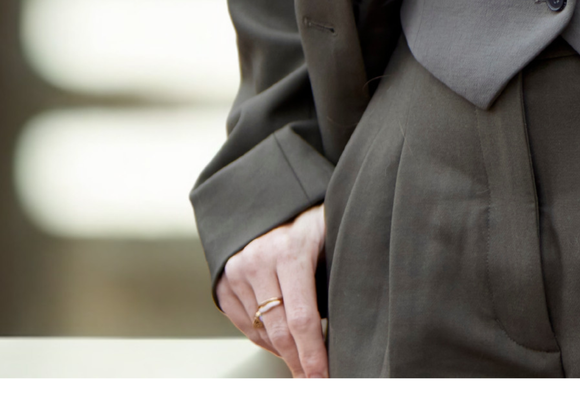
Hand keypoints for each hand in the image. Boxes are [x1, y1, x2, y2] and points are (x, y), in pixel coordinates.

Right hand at [215, 205, 327, 377]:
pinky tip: (282, 338)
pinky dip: (265, 338)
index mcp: (291, 250)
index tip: (323, 378)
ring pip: (261, 332)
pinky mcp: (224, 280)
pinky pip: (244, 325)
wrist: (280, 198)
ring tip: (304, 355)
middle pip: (279, 331)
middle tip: (315, 381)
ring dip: (284, 350)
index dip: (314, 355)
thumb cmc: (317, 222)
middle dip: (299, 363)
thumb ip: (338, 277)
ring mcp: (237, 270)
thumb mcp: (336, 239)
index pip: (302, 319)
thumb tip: (355, 327)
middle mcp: (258, 259)